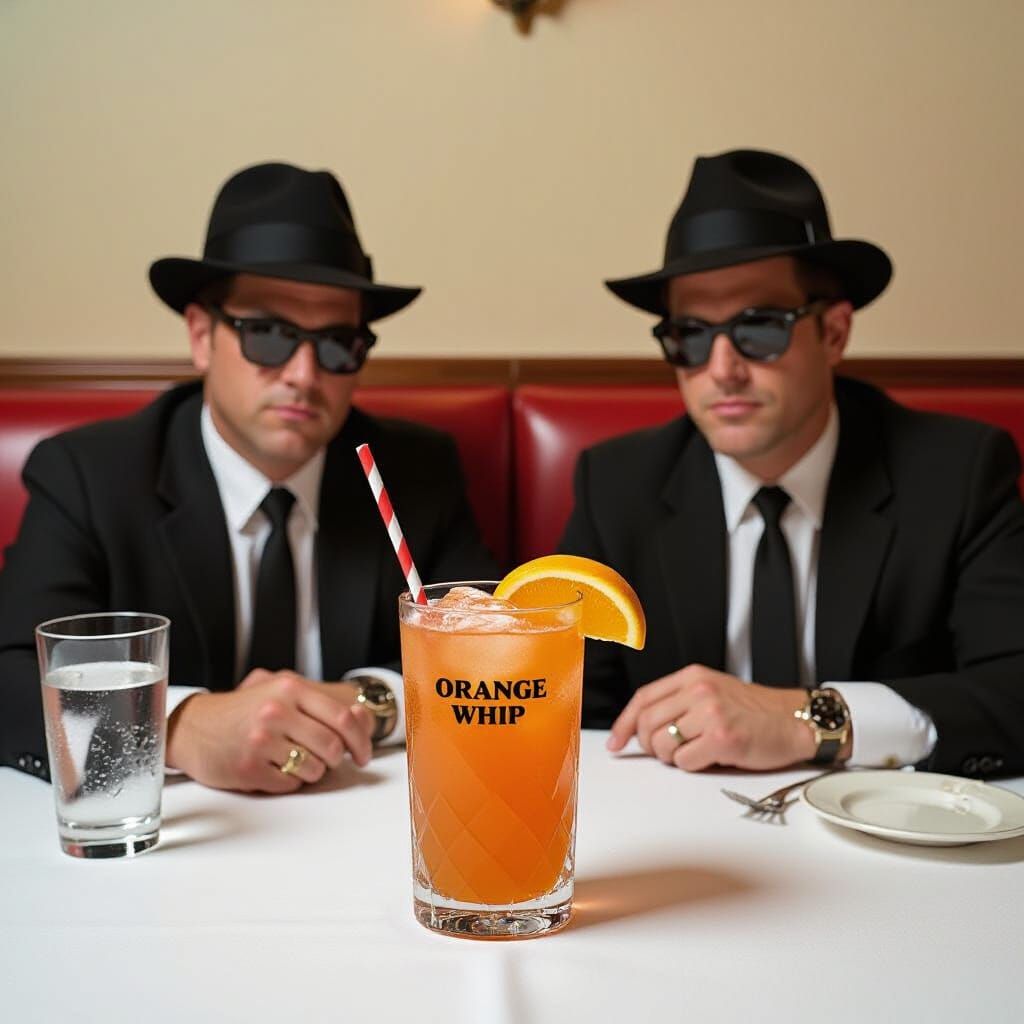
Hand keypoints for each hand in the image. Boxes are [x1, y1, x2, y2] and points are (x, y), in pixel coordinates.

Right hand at [166, 670, 373, 792]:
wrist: (194, 727)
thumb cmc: (244, 711)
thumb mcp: (281, 692)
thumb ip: (319, 703)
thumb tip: (361, 719)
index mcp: (291, 688)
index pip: (343, 718)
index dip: (361, 741)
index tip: (364, 755)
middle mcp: (277, 711)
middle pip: (332, 747)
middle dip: (336, 760)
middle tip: (329, 761)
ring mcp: (261, 741)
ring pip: (314, 769)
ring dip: (312, 772)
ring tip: (294, 762)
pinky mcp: (248, 768)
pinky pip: (289, 785)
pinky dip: (288, 782)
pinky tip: (273, 769)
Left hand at [606, 664, 815, 770]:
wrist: (795, 721)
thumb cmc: (755, 711)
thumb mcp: (713, 691)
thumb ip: (679, 701)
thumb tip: (640, 728)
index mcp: (692, 676)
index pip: (643, 698)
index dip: (625, 723)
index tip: (616, 743)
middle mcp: (699, 690)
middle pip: (647, 723)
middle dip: (649, 745)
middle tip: (664, 753)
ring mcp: (710, 713)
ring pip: (663, 745)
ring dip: (671, 758)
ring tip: (692, 753)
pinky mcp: (723, 738)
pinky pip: (684, 762)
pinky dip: (691, 767)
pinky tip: (710, 758)